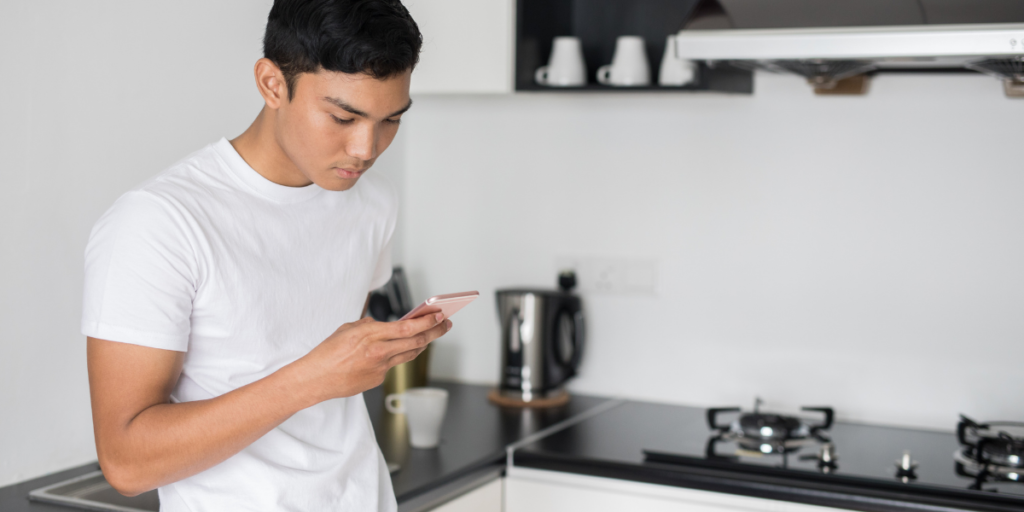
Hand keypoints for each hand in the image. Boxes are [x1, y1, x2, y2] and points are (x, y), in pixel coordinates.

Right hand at [294, 312, 451, 402]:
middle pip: (416, 341)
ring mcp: (380, 368)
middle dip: (436, 331)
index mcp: (370, 335)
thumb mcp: (348, 329)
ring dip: (423, 343)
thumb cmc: (327, 352)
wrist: (315, 379)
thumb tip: (384, 325)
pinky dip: (396, 356)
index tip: (439, 315)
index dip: (428, 321)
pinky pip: (393, 365)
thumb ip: (369, 325)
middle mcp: (379, 352)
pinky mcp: (378, 380)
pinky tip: (395, 352)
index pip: (408, 327)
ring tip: (432, 335)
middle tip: (446, 324)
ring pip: (409, 354)